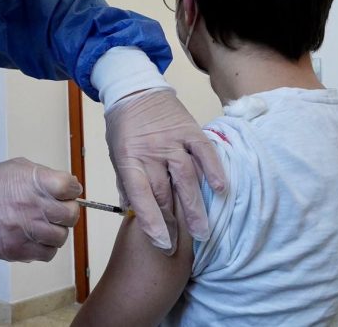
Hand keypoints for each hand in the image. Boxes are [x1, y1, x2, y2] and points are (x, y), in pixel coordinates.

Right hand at [0, 158, 81, 261]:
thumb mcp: (18, 168)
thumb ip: (45, 175)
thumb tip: (69, 185)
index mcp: (36, 182)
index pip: (71, 188)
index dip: (72, 190)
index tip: (68, 193)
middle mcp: (34, 206)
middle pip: (71, 214)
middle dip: (67, 211)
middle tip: (57, 211)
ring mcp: (28, 230)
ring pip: (62, 236)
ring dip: (56, 231)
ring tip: (43, 225)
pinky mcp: (21, 250)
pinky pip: (48, 253)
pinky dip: (45, 247)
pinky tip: (36, 238)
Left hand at [105, 88, 224, 253]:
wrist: (134, 89)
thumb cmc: (123, 127)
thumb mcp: (116, 155)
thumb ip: (127, 183)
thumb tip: (133, 213)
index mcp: (128, 158)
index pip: (140, 195)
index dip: (151, 221)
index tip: (162, 243)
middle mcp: (151, 150)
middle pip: (165, 191)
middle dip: (173, 222)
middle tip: (181, 247)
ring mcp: (172, 140)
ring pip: (186, 177)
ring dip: (195, 207)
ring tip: (202, 231)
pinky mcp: (190, 130)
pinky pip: (204, 152)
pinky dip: (213, 170)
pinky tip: (220, 189)